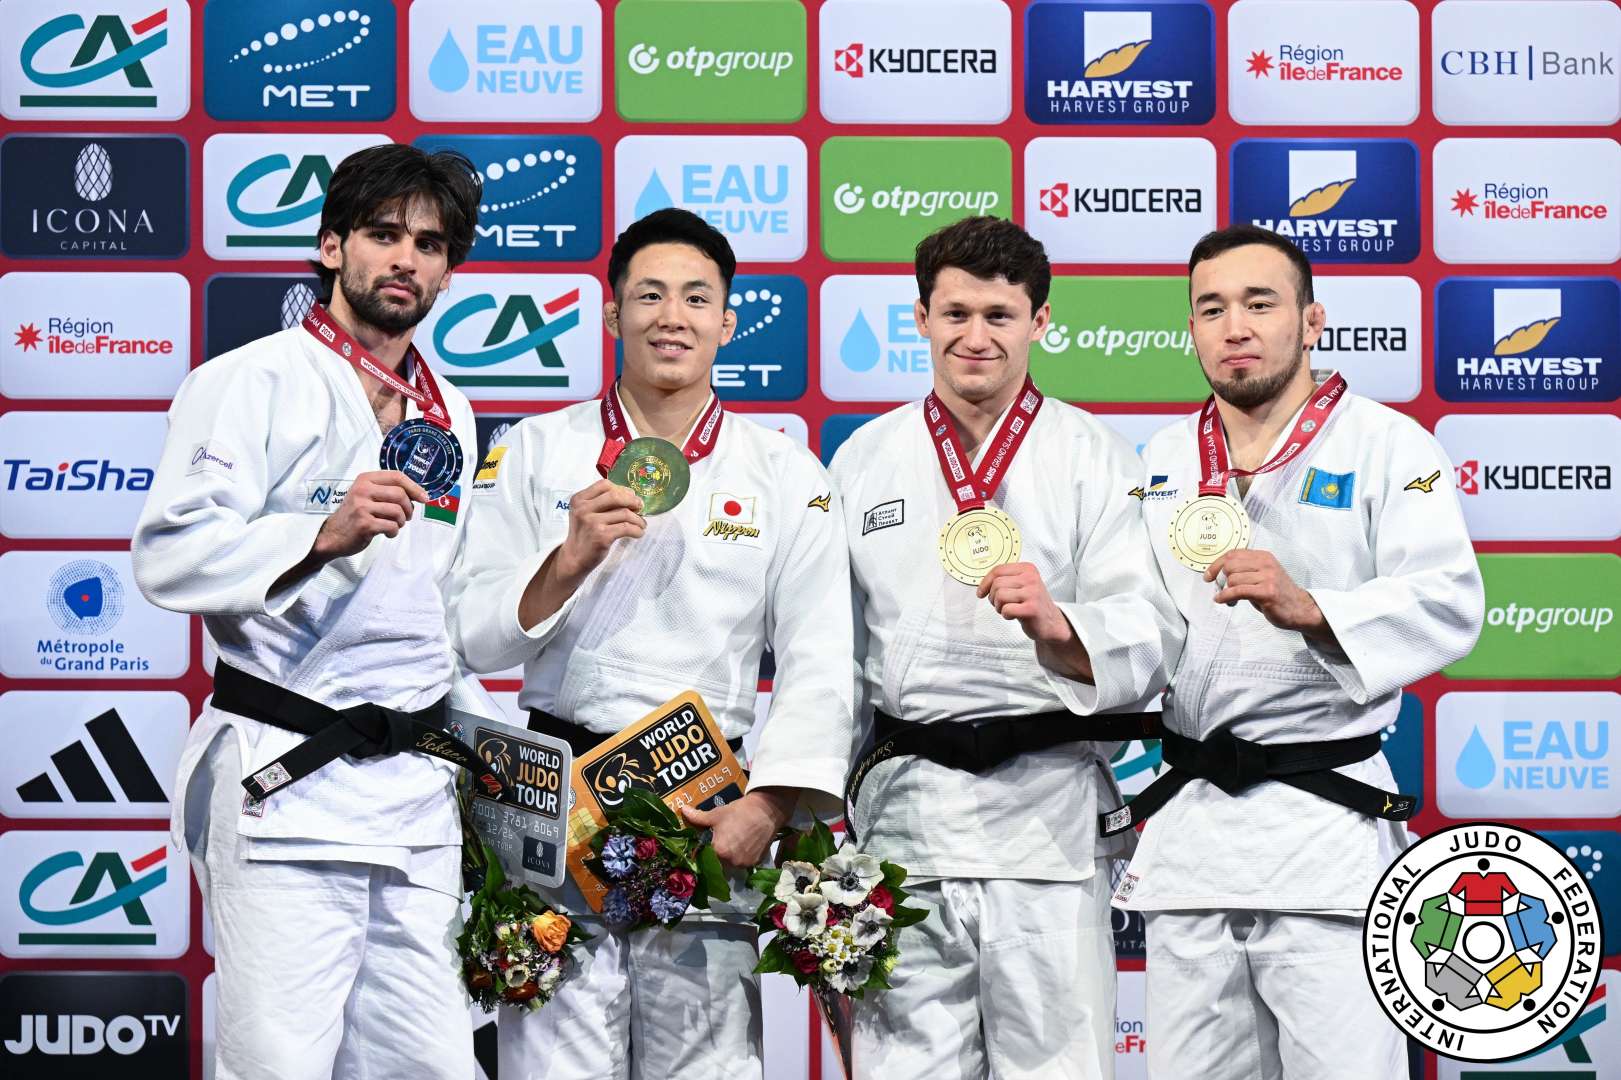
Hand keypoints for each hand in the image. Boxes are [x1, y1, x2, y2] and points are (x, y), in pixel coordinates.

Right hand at [311, 470, 426, 560]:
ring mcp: (362, 507)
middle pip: (400, 494)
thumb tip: (418, 494)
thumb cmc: (354, 515)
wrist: (332, 535)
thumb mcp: (366, 495)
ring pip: (397, 512)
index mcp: (365, 479)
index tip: (424, 498)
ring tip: (394, 525)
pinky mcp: (364, 524)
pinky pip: (391, 526)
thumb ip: (387, 491)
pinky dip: (394, 532)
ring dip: (401, 522)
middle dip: (408, 508)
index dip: (414, 487)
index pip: (397, 476)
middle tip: (405, 517)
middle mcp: (362, 490)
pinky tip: (387, 533)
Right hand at [553, 479, 645, 585]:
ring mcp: (592, 522)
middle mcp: (583, 509)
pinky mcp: (602, 536)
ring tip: (641, 525)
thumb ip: (601, 503)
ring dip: (638, 519)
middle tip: (640, 508)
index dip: (622, 489)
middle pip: (616, 496)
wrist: (574, 558)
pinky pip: (627, 528)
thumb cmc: (584, 534)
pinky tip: (638, 533)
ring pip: (624, 513)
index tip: (631, 497)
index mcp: (579, 499)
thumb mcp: (585, 513)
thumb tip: (631, 496)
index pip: (604, 485)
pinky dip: (637, 530)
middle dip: (633, 501)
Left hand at [681, 787, 796, 869]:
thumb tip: (682, 810)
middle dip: (716, 856)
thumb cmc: (739, 812)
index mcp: (719, 851)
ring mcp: (745, 864)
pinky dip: (741, 857)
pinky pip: (743, 864)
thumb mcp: (716, 814)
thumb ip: (697, 817)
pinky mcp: (756, 863)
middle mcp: (731, 862)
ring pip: (731, 866)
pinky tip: (743, 845)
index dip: (703, 854)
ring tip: (732, 844)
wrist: (766, 810)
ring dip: (728, 858)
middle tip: (718, 844)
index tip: (703, 849)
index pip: (704, 860)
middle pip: (718, 865)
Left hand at [978, 562, 1092, 681]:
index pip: (998, 570)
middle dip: (993, 597)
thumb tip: (982, 583)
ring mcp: (1033, 593)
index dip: (985, 582)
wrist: (1051, 622)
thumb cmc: (1032, 603)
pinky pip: (1006, 609)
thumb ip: (1005, 580)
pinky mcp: (1032, 608)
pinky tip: (1014, 616)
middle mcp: (1031, 578)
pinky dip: (1006, 615)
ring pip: (1000, 596)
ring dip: (999, 606)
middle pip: (997, 584)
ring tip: (1008, 609)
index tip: (981, 592)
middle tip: (1001, 604)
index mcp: (1028, 569)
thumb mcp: (1021, 585)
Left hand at [1206, 548, 1331, 638]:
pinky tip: (1222, 600)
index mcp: (1263, 557)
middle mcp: (1266, 564)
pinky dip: (1225, 596)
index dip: (1216, 565)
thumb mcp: (1262, 575)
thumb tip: (1219, 573)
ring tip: (1227, 598)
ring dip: (1225, 590)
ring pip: (1233, 578)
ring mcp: (1268, 577)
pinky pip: (1238, 591)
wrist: (1300, 608)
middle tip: (1220, 588)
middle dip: (1220, 578)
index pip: (1232, 554)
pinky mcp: (1267, 591)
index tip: (1208, 576)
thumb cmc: (1278, 594)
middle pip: (1230, 565)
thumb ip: (1245, 570)